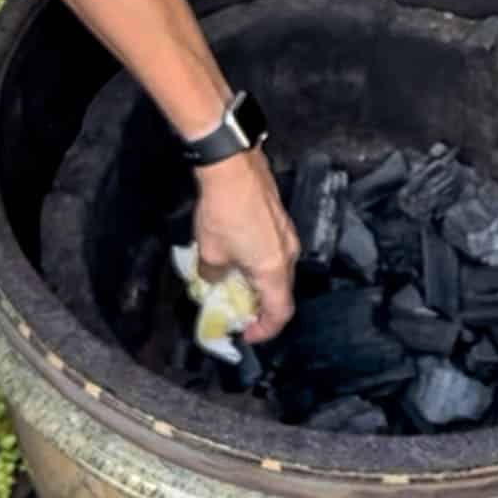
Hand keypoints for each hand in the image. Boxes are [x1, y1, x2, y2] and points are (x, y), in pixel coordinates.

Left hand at [192, 148, 299, 342]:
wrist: (232, 164)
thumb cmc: (223, 212)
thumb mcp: (209, 253)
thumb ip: (213, 276)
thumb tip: (214, 280)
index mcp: (274, 270)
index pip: (280, 313)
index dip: (264, 330)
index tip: (246, 334)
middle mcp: (288, 253)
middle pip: (282, 292)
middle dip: (260, 306)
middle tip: (238, 310)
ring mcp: (287, 233)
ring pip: (279, 269)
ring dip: (260, 282)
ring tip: (235, 282)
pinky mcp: (280, 217)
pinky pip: (275, 249)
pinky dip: (260, 261)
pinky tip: (239, 254)